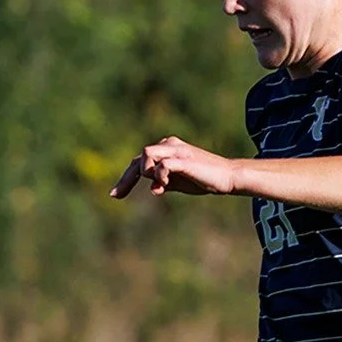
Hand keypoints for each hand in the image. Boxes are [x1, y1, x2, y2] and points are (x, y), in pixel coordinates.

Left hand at [108, 137, 237, 197]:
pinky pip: (162, 165)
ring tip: (161, 185)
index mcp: (166, 149)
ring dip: (146, 173)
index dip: (126, 179)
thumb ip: (164, 183)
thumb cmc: (203, 179)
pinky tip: (165, 185)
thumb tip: (153, 189)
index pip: (139, 162)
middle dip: (126, 180)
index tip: (115, 195)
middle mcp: (169, 145)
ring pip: (146, 154)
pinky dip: (159, 176)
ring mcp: (177, 151)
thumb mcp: (178, 183)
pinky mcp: (184, 159)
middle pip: (138, 159)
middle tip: (116, 196)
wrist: (227, 177)